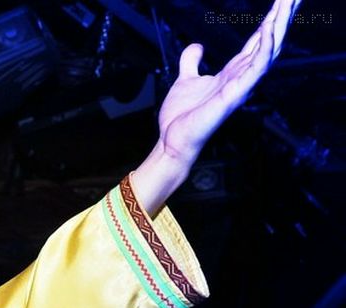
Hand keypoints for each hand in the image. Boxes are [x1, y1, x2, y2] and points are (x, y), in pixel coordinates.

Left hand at [159, 0, 299, 161]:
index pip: (257, 41)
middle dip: (282, 18)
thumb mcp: (185, 80)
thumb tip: (196, 46)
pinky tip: (268, 27)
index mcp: (232, 72)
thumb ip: (191, 62)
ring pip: (268, 51)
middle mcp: (241, 77)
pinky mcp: (235, 94)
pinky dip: (264, 46)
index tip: (283, 2)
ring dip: (280, 26)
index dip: (270, 20)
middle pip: (269, 42)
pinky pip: (256, 67)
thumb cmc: (181, 118)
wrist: (172, 141)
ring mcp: (241, 85)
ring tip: (289, 3)